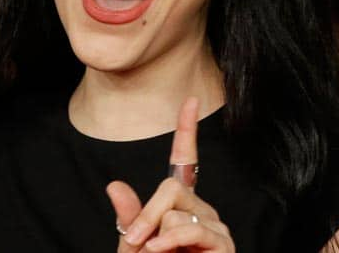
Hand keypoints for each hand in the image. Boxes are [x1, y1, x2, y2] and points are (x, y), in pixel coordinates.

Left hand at [105, 97, 233, 251]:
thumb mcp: (134, 245)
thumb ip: (129, 219)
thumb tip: (114, 185)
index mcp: (179, 204)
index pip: (185, 160)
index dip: (187, 129)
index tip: (190, 101)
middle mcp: (202, 209)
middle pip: (171, 187)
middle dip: (147, 212)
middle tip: (135, 240)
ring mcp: (215, 226)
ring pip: (177, 208)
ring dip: (157, 233)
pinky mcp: (223, 245)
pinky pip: (192, 227)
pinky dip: (171, 238)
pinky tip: (161, 250)